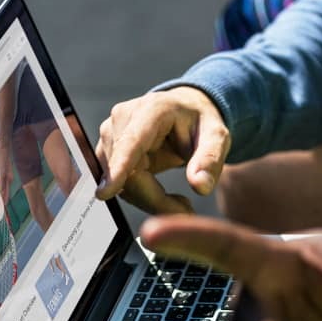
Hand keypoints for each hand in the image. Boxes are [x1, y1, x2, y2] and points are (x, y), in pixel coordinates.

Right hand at [95, 87, 230, 213]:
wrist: (185, 111)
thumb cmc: (199, 122)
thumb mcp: (217, 137)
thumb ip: (210, 160)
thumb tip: (200, 186)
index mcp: (152, 110)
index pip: (131, 143)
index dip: (118, 169)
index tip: (104, 193)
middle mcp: (123, 118)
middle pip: (127, 173)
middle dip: (155, 199)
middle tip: (186, 210)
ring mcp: (110, 134)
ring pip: (121, 184)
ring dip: (149, 200)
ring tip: (179, 200)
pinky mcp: (106, 150)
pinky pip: (119, 184)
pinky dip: (141, 196)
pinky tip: (160, 192)